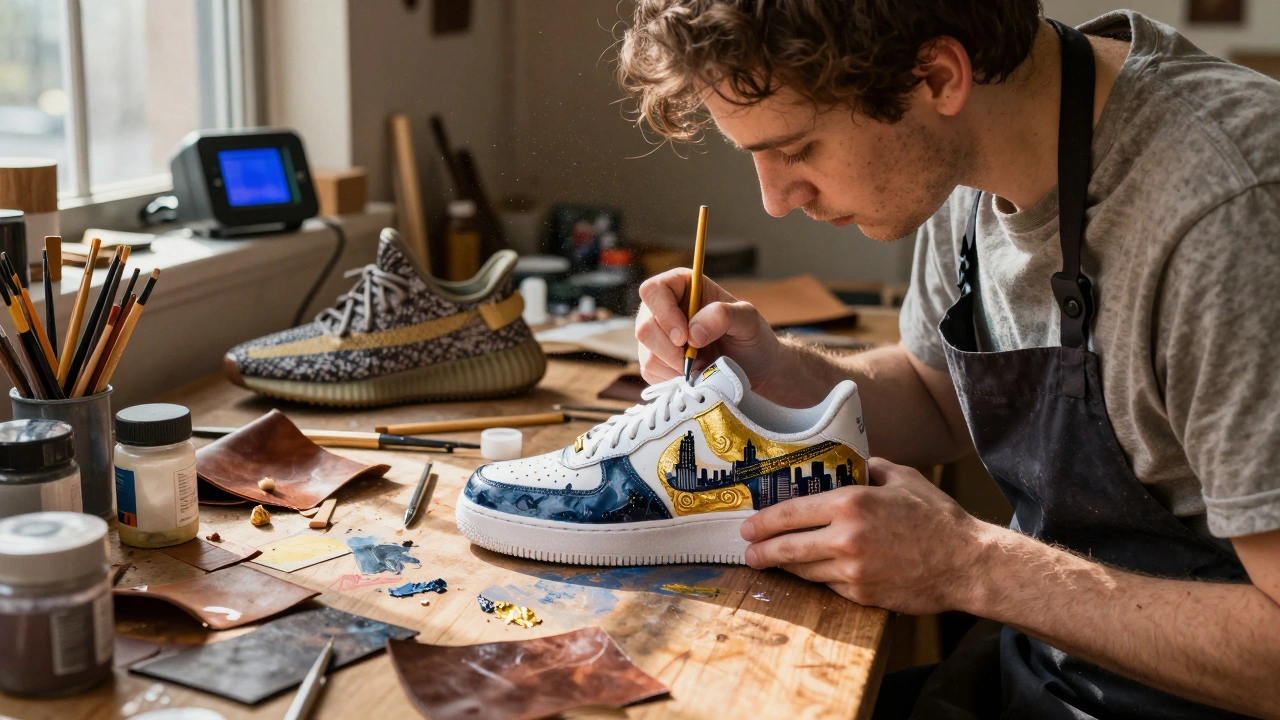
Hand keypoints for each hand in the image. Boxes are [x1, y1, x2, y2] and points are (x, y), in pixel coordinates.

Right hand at [635, 268, 782, 385]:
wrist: (754, 370)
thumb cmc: (751, 338)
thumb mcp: (747, 319)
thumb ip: (722, 316)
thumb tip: (692, 333)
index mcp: (682, 287)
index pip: (653, 291)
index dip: (664, 314)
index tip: (685, 338)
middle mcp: (663, 310)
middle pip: (644, 328)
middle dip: (672, 350)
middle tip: (698, 359)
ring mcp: (657, 338)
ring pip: (647, 355)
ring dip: (677, 367)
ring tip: (704, 365)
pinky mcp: (656, 363)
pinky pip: (652, 374)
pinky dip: (675, 379)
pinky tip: (695, 374)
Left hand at [740, 457, 987, 613]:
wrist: (967, 563)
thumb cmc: (936, 516)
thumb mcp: (902, 477)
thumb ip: (867, 468)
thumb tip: (846, 463)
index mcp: (851, 504)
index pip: (790, 513)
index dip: (763, 522)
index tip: (748, 526)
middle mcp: (845, 539)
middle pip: (787, 548)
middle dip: (761, 551)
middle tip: (747, 551)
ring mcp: (852, 571)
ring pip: (804, 571)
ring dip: (785, 567)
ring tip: (771, 561)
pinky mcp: (861, 595)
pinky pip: (828, 585)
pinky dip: (818, 578)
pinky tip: (811, 572)